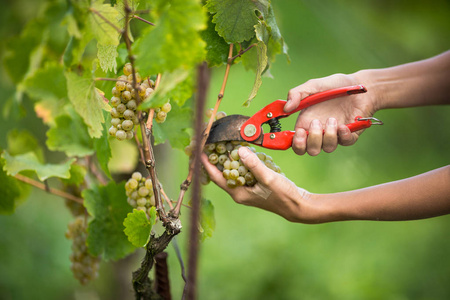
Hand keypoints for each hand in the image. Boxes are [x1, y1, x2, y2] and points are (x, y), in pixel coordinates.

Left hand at [201, 147, 319, 222]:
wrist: (298, 206)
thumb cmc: (283, 195)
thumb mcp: (268, 178)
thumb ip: (253, 165)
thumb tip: (239, 151)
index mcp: (238, 194)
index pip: (217, 177)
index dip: (207, 164)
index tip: (200, 151)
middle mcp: (240, 193)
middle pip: (223, 174)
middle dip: (216, 160)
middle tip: (211, 144)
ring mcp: (248, 190)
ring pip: (234, 172)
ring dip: (229, 159)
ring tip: (224, 145)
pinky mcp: (255, 186)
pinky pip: (244, 172)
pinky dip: (242, 162)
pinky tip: (244, 152)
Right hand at [284, 73, 376, 155]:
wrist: (359, 84)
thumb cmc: (334, 85)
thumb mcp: (313, 86)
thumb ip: (297, 94)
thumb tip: (286, 108)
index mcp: (306, 123)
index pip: (297, 143)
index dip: (297, 144)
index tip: (299, 133)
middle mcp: (320, 132)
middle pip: (311, 150)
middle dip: (313, 140)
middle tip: (316, 123)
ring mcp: (335, 134)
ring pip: (328, 148)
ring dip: (329, 135)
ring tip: (333, 119)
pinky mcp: (350, 134)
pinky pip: (345, 142)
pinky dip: (344, 136)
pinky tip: (343, 125)